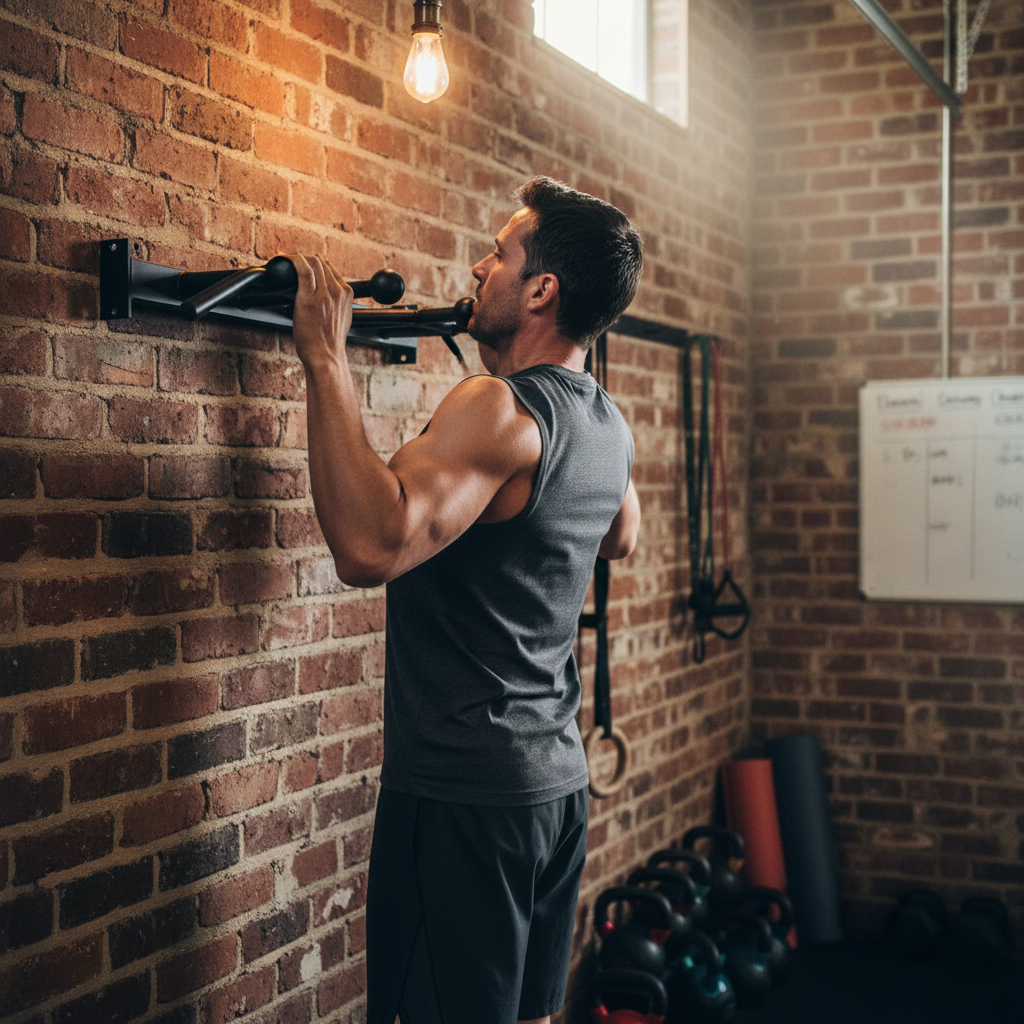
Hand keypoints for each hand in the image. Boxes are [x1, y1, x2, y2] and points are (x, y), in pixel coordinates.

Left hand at [288, 254, 353, 368]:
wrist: (325, 356)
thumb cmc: (329, 343)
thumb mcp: (342, 319)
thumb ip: (338, 304)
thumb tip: (327, 298)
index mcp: (347, 294)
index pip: (331, 269)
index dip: (317, 263)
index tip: (307, 263)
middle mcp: (337, 290)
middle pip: (321, 263)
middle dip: (307, 259)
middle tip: (294, 261)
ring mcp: (323, 293)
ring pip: (312, 263)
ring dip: (299, 258)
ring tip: (288, 259)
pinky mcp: (308, 297)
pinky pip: (302, 269)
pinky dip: (293, 260)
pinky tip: (285, 258)